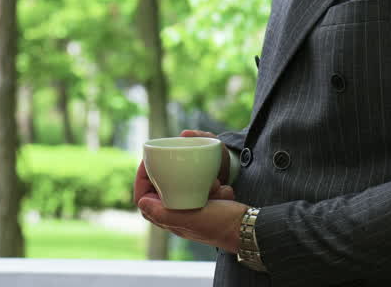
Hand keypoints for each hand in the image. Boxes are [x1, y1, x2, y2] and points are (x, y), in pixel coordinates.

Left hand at [133, 128, 238, 250]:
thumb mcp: (191, 217)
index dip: (141, 178)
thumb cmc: (220, 225)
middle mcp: (177, 215)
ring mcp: (192, 209)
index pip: (143, 196)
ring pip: (185, 185)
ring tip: (215, 186)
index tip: (148, 161)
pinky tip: (225, 191)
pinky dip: (213, 186)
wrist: (250, 229)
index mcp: (168, 219)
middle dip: (176, 176)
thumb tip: (140, 202)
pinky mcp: (207, 204)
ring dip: (200, 181)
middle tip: (189, 170)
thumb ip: (164, 213)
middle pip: (163, 187)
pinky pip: (203, 188)